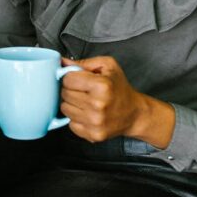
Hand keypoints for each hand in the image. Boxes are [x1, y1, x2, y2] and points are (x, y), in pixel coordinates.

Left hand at [59, 56, 174, 147]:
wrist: (135, 113)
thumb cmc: (120, 88)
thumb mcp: (108, 66)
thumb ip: (84, 62)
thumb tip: (62, 62)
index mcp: (102, 86)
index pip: (68, 79)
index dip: (71, 77)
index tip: (78, 78)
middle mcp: (98, 105)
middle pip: (65, 94)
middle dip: (71, 89)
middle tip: (83, 90)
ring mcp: (95, 122)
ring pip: (65, 109)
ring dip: (72, 104)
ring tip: (85, 101)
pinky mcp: (93, 135)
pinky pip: (70, 124)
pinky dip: (76, 118)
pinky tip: (87, 113)